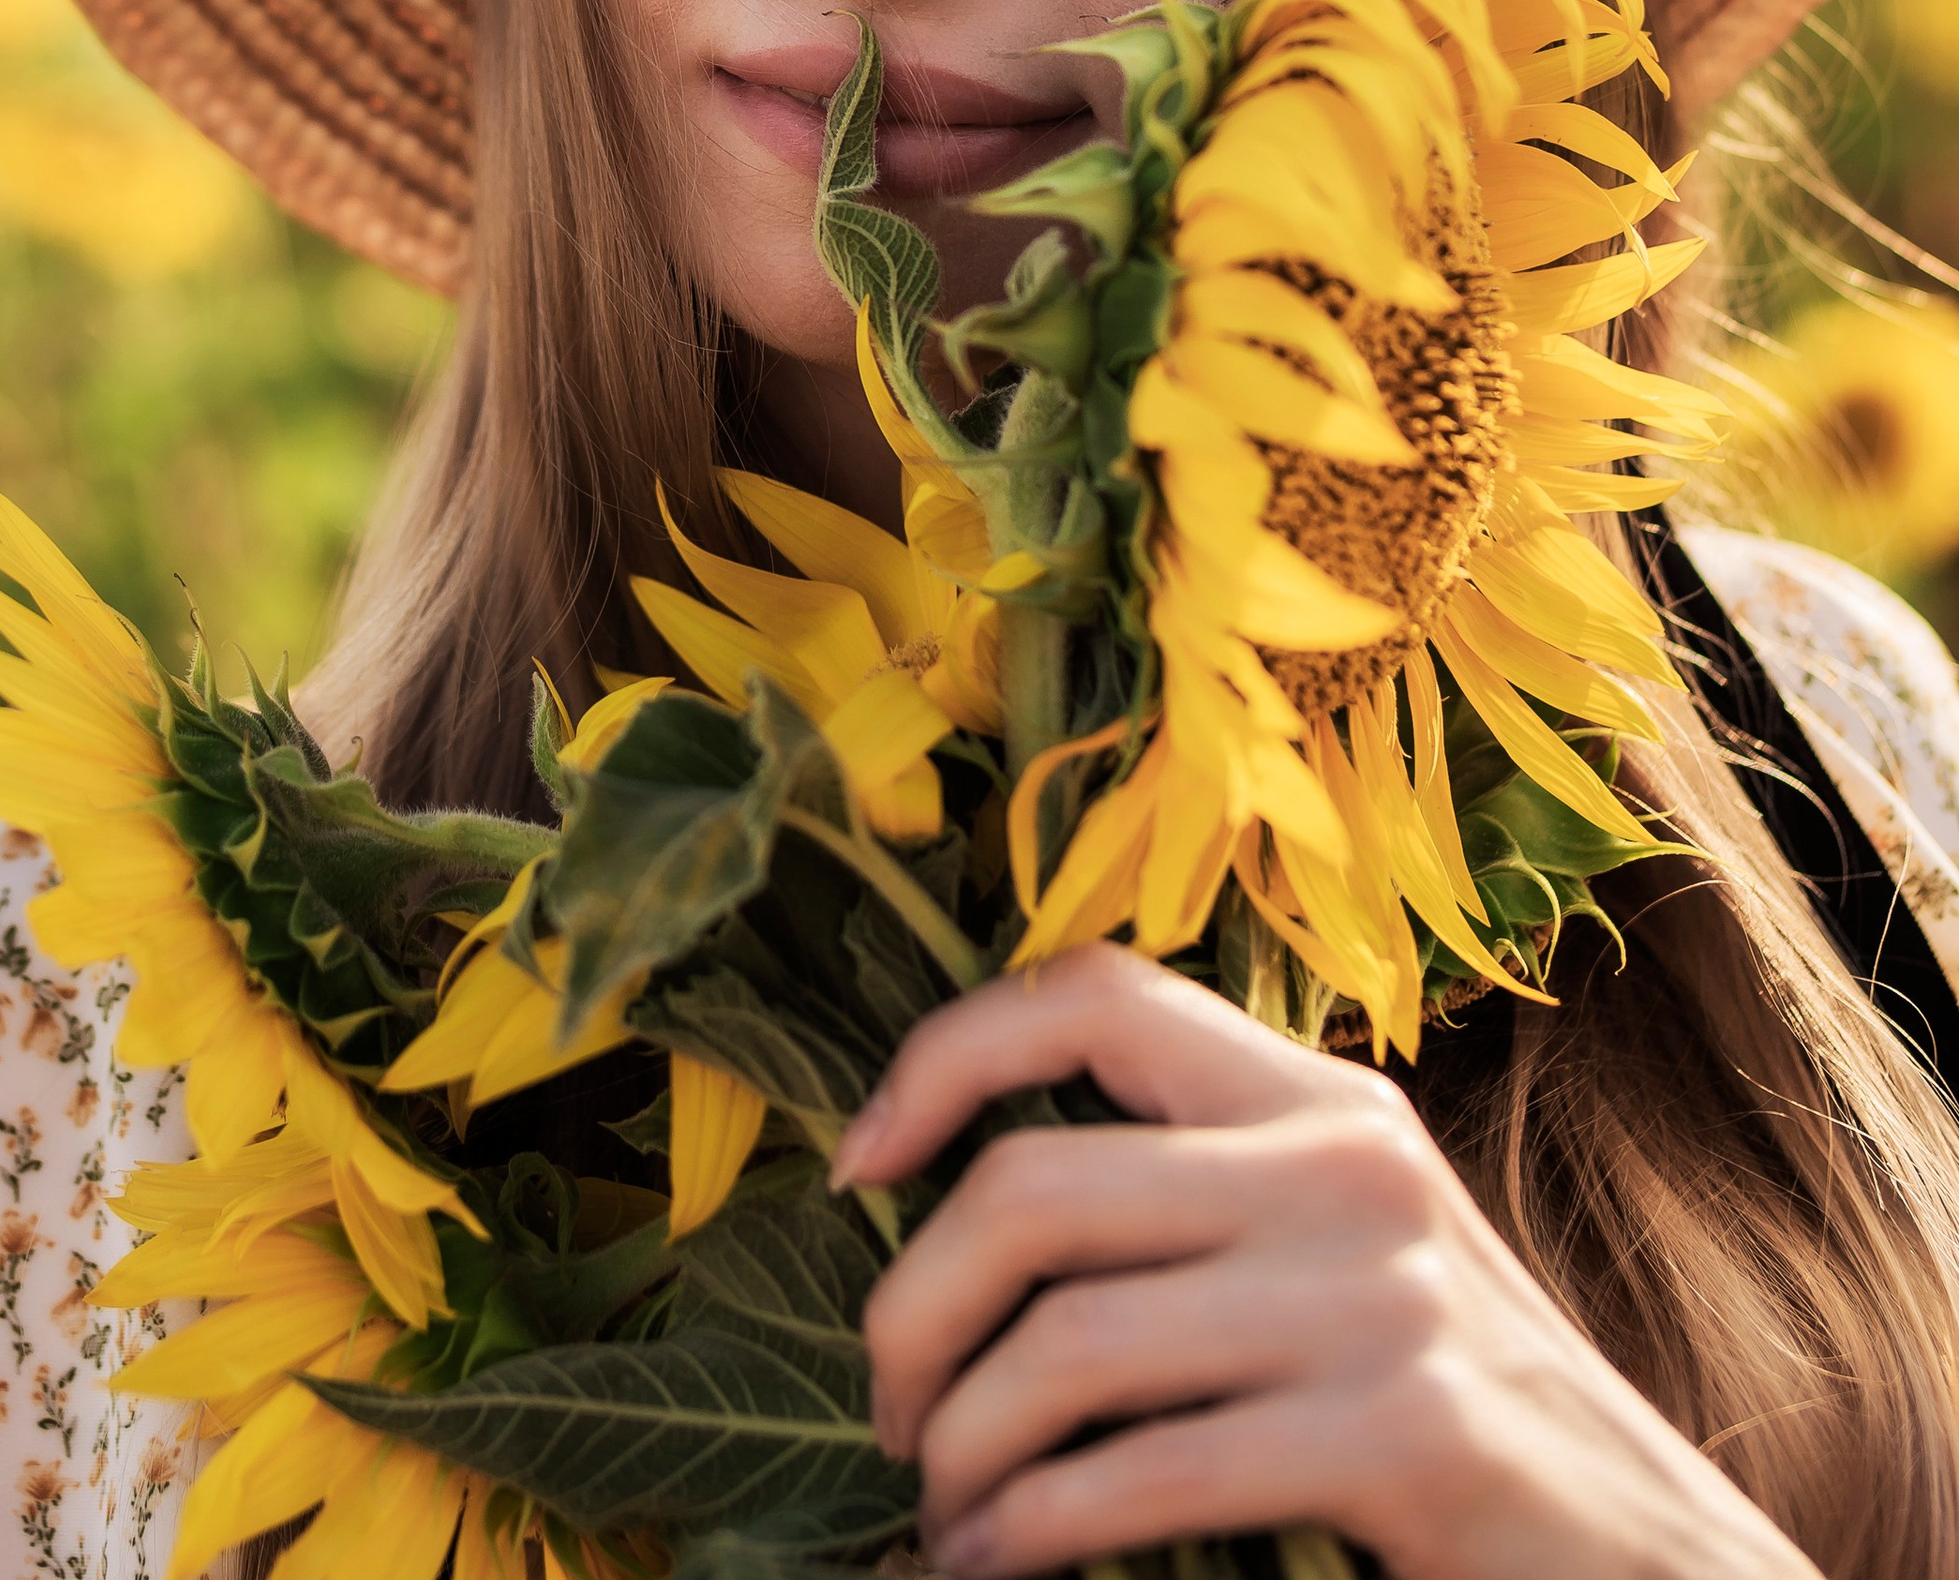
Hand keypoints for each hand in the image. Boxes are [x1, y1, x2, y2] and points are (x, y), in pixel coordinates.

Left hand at [833, 946, 1819, 1579]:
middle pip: (1036, 1185)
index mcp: (1323, 1099)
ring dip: (962, 1445)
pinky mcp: (1405, 1436)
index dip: (946, 1058)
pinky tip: (995, 1562)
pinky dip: (1033, 1527)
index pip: (1097, 992)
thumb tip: (951, 1213)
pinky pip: (1144, 1470)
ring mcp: (1384, 1297)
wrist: (1658, 1559)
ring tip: (941, 1508)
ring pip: (1068, 1340)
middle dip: (912, 1308)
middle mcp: (1349, 1166)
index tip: (857, 1169)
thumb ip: (1201, 1207)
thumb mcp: (1343, 1258)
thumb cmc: (1458, 1418)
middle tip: (887, 1408)